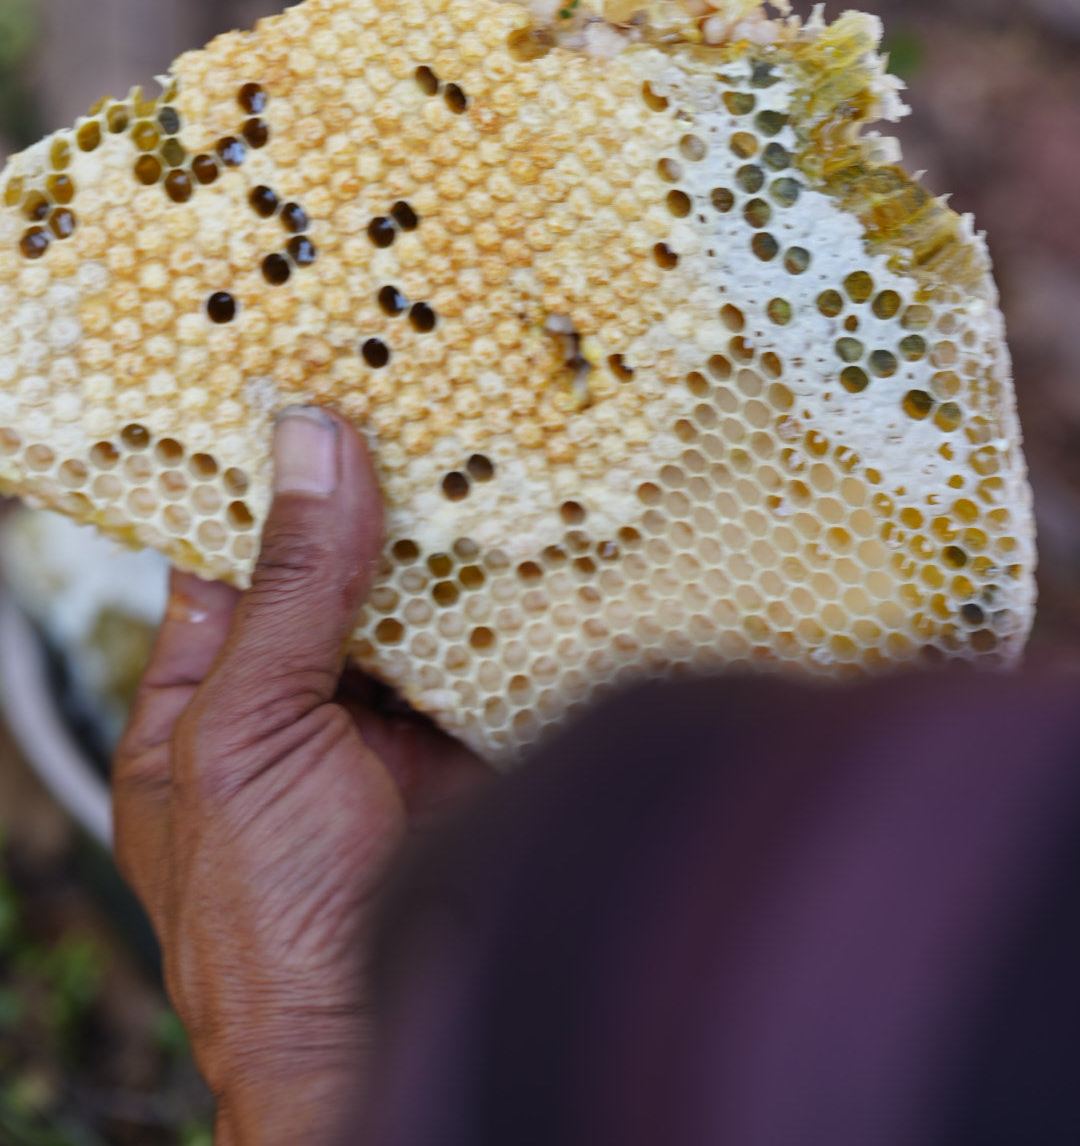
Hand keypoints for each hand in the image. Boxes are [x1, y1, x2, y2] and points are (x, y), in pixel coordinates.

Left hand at [113, 408, 486, 1145]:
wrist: (380, 1039)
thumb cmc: (264, 920)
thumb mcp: (242, 733)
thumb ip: (286, 588)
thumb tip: (312, 448)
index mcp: (203, 697)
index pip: (228, 551)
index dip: (263, 469)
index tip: (304, 381)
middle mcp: (301, 696)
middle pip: (338, 560)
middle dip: (375, 486)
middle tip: (412, 381)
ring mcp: (392, 714)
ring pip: (424, 590)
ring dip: (453, 528)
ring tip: (483, 424)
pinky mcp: (474, 729)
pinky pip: (496, 637)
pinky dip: (517, 587)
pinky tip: (538, 516)